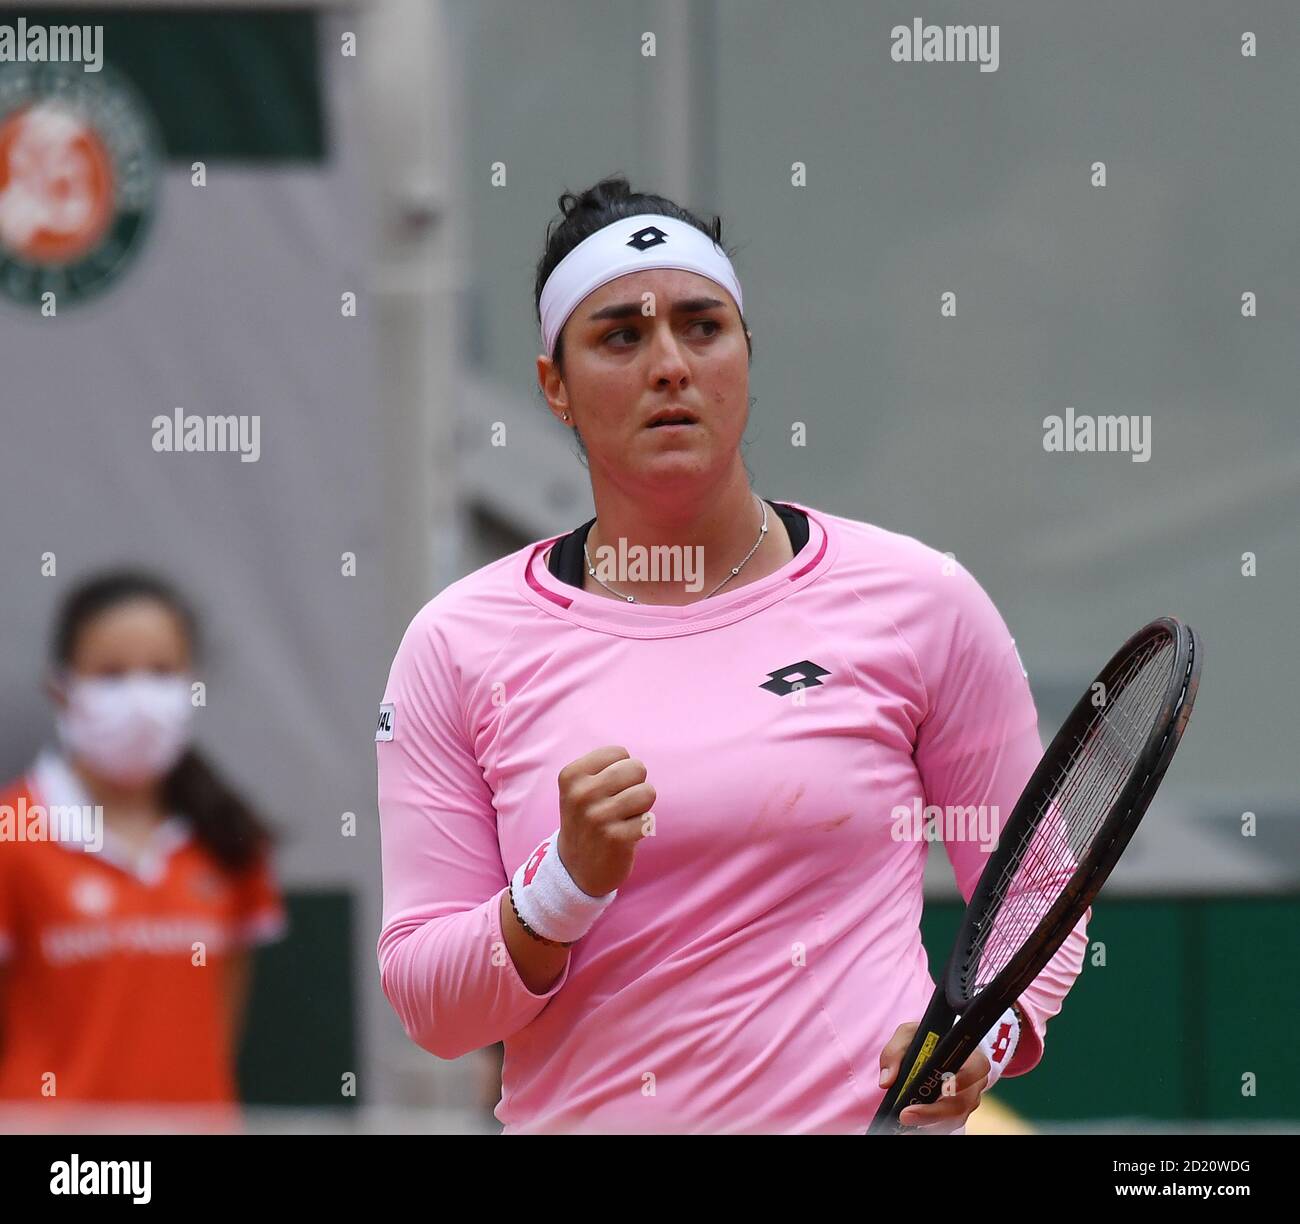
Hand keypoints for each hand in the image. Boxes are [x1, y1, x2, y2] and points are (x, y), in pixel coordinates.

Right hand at [555, 746, 655, 896]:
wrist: (576, 869)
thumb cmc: (587, 819)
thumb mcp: (580, 787)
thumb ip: (605, 767)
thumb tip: (637, 765)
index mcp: (571, 775)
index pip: (619, 753)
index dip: (621, 770)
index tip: (607, 789)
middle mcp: (581, 794)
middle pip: (636, 768)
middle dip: (635, 785)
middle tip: (619, 805)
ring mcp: (597, 816)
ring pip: (647, 792)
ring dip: (641, 807)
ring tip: (623, 819)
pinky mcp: (616, 837)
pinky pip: (649, 819)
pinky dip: (642, 827)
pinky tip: (625, 836)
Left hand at [877, 1021, 990, 1133]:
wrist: (934, 1050)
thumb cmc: (925, 1040)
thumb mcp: (909, 1035)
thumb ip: (896, 1051)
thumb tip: (887, 1081)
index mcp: (969, 1056)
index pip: (976, 1068)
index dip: (963, 1079)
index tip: (943, 1088)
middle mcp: (973, 1082)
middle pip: (962, 1102)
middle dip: (934, 1112)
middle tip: (906, 1115)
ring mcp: (967, 1101)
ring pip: (954, 1119)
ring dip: (929, 1124)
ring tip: (904, 1126)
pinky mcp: (956, 1115)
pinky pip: (946, 1125)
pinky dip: (928, 1127)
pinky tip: (909, 1129)